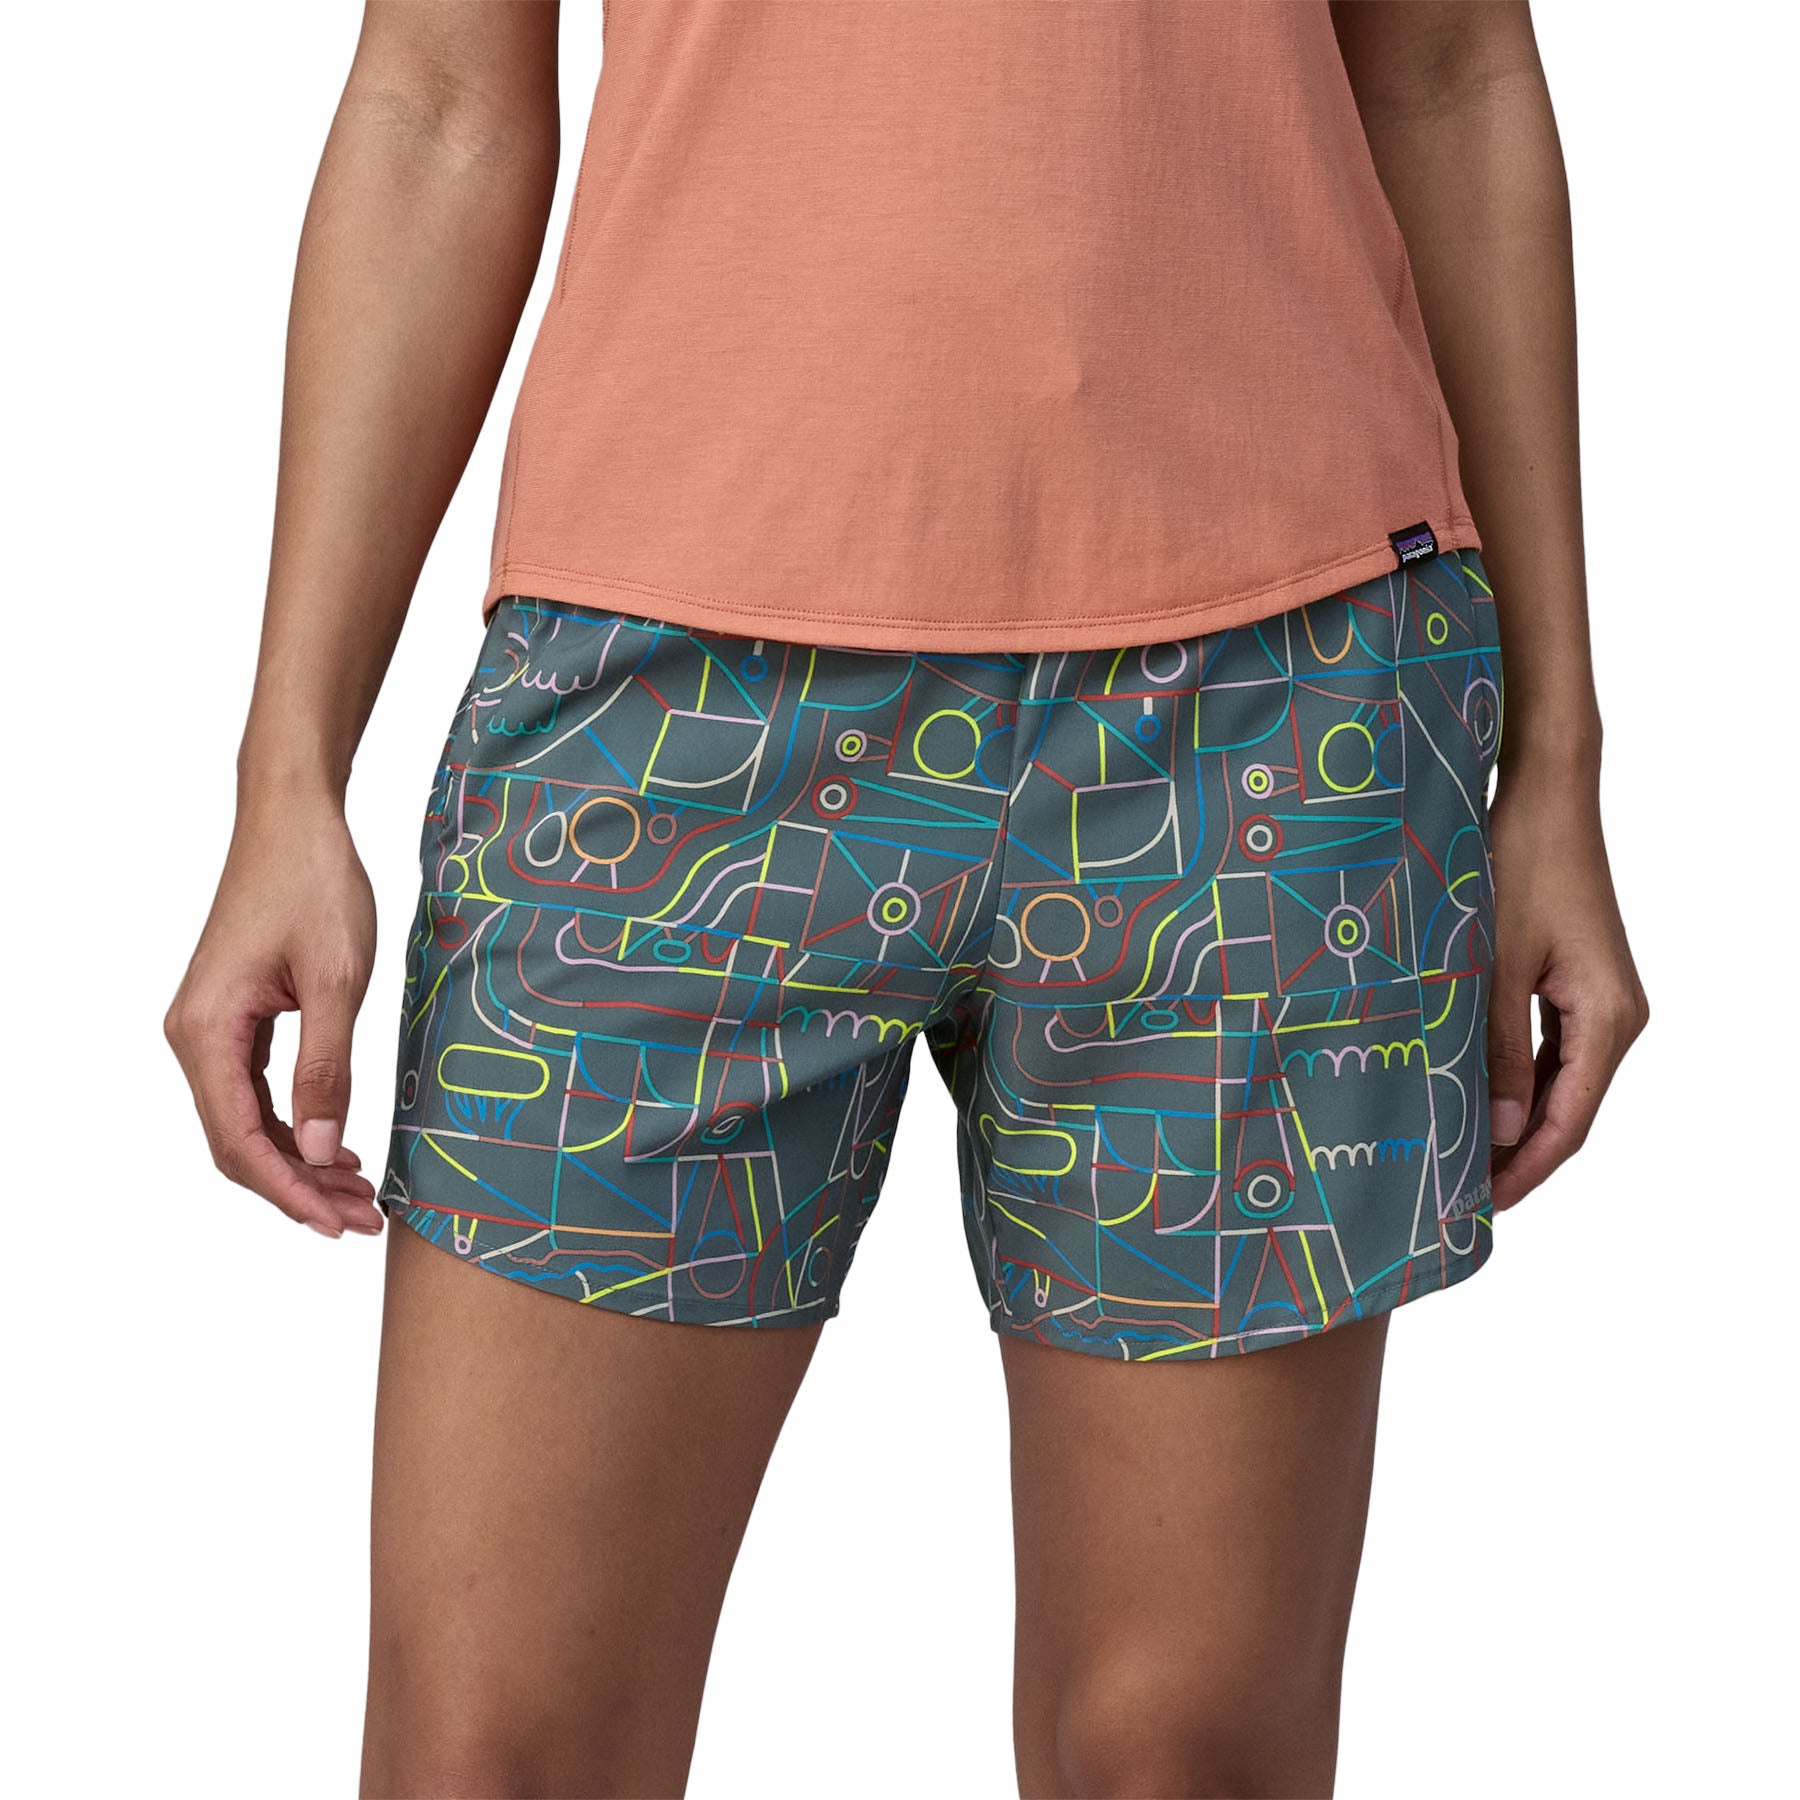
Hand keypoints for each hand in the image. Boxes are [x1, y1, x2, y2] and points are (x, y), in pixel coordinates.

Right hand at [165, 799, 381, 1237]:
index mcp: (207, 1031)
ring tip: (357, 1192)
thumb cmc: (315, 884)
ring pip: (246, 1121)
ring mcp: (211, 1027)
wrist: (293, 818)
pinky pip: (254, 1091)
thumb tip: (318, 1148)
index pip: (239, 1140)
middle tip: (363, 1218)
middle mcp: (194, 1036)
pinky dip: (294, 1124)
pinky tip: (334, 1145)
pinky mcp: (234, 1016)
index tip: (339, 1223)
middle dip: (298, 1188)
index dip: (289, 1192)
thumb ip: (327, 1066)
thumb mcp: (338, 979)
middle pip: (238, 1142)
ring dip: (299, 1161)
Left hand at [1485, 770, 1647, 1210]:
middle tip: (1462, 1197)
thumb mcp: (1496, 968)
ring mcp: (1600, 1000)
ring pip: (1560, 1083)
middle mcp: (1617, 1017)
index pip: (1569, 1122)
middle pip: (1570, 1110)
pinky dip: (1519, 1081)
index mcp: (1608, 1019)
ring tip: (1464, 1160)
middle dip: (1519, 1155)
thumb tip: (1505, 1134)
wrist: (1545, 798)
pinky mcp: (1578, 982)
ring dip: (1517, 1122)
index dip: (1526, 1170)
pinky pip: (1552, 1049)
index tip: (1481, 1207)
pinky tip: (1480, 1101)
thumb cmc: (1520, 867)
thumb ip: (1499, 1053)